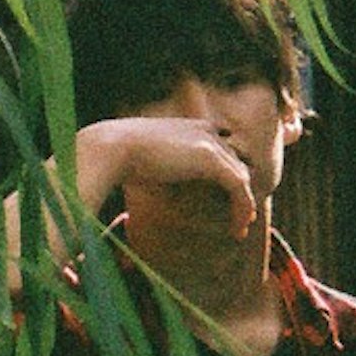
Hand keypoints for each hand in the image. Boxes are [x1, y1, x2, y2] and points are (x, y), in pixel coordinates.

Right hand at [73, 115, 261, 237]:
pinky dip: (242, 207)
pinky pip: (238, 186)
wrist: (110, 148)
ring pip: (242, 176)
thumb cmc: (115, 157)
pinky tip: (238, 226)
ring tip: (240, 228)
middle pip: (237, 161)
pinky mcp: (211, 159)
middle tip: (241, 217)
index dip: (229, 166)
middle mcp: (204, 131)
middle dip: (242, 189)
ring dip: (244, 204)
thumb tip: (140, 196)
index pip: (222, 141)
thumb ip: (154, 168)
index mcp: (188, 127)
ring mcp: (209, 143)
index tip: (233, 190)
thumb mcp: (139, 158)